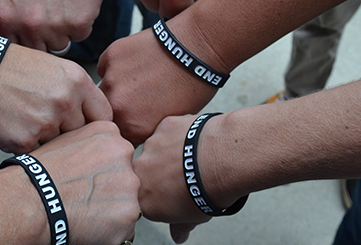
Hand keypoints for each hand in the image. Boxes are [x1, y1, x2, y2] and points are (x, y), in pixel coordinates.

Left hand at [0, 0, 106, 51]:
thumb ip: (9, 20)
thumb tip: (13, 43)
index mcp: (5, 18)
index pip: (13, 51)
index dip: (25, 43)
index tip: (32, 36)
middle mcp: (27, 26)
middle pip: (38, 52)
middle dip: (45, 38)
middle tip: (52, 15)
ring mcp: (54, 27)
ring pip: (62, 45)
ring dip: (65, 30)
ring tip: (64, 3)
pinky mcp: (79, 23)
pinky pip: (81, 35)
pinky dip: (82, 21)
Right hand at [0, 41, 111, 153]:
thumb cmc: (14, 69)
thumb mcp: (55, 68)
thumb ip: (79, 91)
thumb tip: (95, 116)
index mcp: (78, 81)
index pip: (104, 115)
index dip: (97, 124)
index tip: (89, 128)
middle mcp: (66, 102)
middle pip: (83, 134)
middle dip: (70, 133)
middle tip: (50, 122)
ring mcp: (46, 122)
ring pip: (60, 145)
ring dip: (48, 140)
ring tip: (29, 120)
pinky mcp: (25, 140)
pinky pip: (37, 154)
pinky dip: (28, 145)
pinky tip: (16, 127)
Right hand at [28, 121, 140, 244]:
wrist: (32, 200)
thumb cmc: (40, 175)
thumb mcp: (67, 140)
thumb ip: (91, 145)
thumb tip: (98, 158)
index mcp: (109, 133)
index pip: (119, 154)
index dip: (103, 171)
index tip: (90, 179)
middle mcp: (124, 153)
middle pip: (126, 176)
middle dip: (111, 189)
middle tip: (86, 196)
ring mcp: (129, 183)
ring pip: (127, 201)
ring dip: (112, 209)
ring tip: (85, 210)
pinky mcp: (129, 212)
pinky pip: (126, 225)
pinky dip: (111, 230)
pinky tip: (89, 223)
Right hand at [97, 27, 217, 144]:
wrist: (196, 49)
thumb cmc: (193, 84)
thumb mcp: (173, 120)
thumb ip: (147, 129)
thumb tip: (134, 128)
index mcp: (134, 128)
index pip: (119, 135)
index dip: (128, 126)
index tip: (137, 117)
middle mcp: (117, 105)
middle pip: (107, 113)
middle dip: (120, 108)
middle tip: (139, 96)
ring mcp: (112, 79)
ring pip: (104, 90)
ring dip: (117, 87)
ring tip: (140, 78)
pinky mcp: (111, 56)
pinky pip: (105, 67)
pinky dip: (117, 67)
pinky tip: (137, 63)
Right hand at [134, 114, 239, 243]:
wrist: (219, 160)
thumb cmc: (206, 190)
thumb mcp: (193, 218)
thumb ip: (180, 227)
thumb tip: (179, 235)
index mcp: (144, 199)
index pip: (144, 199)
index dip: (159, 196)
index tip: (171, 194)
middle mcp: (141, 171)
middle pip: (147, 172)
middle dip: (161, 174)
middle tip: (184, 177)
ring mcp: (151, 147)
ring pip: (157, 149)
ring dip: (170, 153)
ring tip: (193, 158)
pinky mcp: (164, 126)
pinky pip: (168, 131)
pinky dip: (179, 135)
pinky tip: (194, 142)